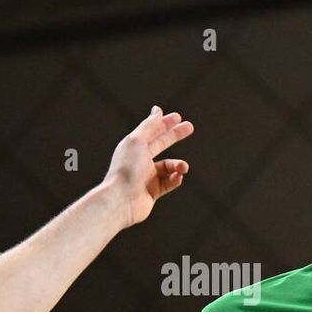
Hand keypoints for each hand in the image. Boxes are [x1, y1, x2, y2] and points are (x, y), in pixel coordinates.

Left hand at [103, 105, 193, 227]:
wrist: (121, 200)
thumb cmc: (127, 169)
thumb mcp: (137, 142)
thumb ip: (149, 126)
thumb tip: (157, 110)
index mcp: (134, 147)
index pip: (151, 131)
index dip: (164, 123)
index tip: (178, 116)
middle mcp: (140, 160)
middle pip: (161, 144)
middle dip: (175, 135)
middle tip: (190, 127)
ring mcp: (146, 176)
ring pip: (168, 166)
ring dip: (178, 165)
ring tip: (183, 167)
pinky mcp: (152, 192)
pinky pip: (169, 183)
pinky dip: (175, 179)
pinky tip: (178, 177)